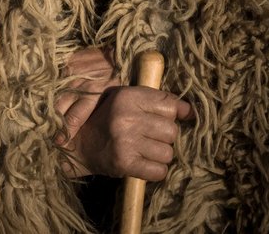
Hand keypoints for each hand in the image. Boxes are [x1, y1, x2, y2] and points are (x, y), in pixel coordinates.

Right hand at [55, 47, 192, 180]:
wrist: (78, 146)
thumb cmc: (107, 119)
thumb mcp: (125, 99)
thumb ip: (156, 100)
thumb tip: (190, 111)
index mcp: (127, 96)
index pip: (170, 105)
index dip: (171, 114)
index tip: (165, 119)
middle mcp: (126, 117)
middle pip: (172, 131)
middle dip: (165, 136)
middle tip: (150, 137)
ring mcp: (125, 141)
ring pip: (168, 153)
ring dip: (160, 155)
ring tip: (145, 150)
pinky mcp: (124, 163)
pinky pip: (159, 171)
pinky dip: (155, 170)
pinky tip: (143, 163)